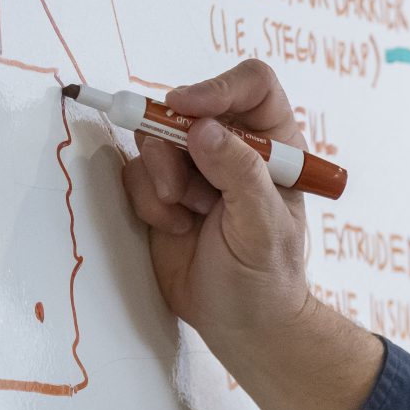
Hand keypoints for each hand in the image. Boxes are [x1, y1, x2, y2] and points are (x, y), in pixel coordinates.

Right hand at [115, 59, 313, 362]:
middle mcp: (233, 146)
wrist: (239, 323)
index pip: (252, 86)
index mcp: (275, 145)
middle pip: (188, 105)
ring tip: (188, 216)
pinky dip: (148, 200)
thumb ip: (239, 176)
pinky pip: (135, 171)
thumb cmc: (266, 279)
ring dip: (163, 178)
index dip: (218, 88)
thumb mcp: (262, 229)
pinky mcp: (161, 188)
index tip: (188, 110)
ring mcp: (193, 166)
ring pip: (154, 137)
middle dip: (176, 146)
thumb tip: (203, 128)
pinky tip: (175, 228)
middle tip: (184, 191)